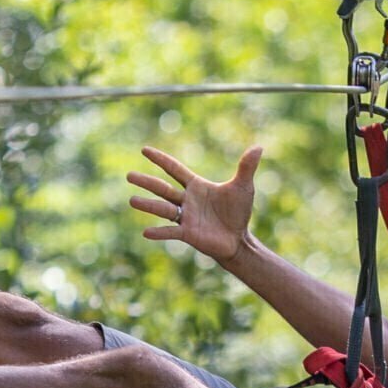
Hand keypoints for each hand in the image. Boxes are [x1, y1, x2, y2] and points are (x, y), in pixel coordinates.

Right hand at [129, 145, 261, 265]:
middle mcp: (187, 201)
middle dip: (146, 182)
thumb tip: (259, 147)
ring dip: (148, 205)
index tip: (144, 150)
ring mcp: (185, 218)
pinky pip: (171, 232)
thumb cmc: (238, 213)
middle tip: (128, 175)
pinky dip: (159, 232)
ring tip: (131, 200)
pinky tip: (145, 232)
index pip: (174, 169)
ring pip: (163, 209)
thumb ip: (246, 167)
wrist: (238, 239)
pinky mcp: (188, 234)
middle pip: (162, 188)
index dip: (160, 160)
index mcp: (196, 186)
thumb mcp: (243, 188)